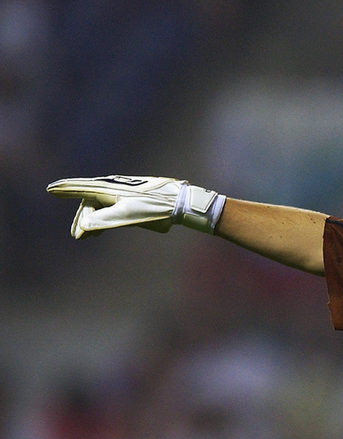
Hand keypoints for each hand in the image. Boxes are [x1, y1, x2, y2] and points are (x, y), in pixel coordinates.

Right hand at [46, 175, 225, 238]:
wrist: (180, 202)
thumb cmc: (155, 208)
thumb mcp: (127, 216)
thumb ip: (104, 220)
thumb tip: (83, 226)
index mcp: (109, 188)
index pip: (81, 189)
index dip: (65, 190)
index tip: (51, 189)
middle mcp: (113, 187)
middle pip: (89, 201)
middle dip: (82, 218)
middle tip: (77, 236)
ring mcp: (122, 191)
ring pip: (100, 204)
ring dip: (92, 219)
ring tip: (85, 236)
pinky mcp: (131, 198)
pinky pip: (110, 206)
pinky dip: (103, 217)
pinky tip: (101, 229)